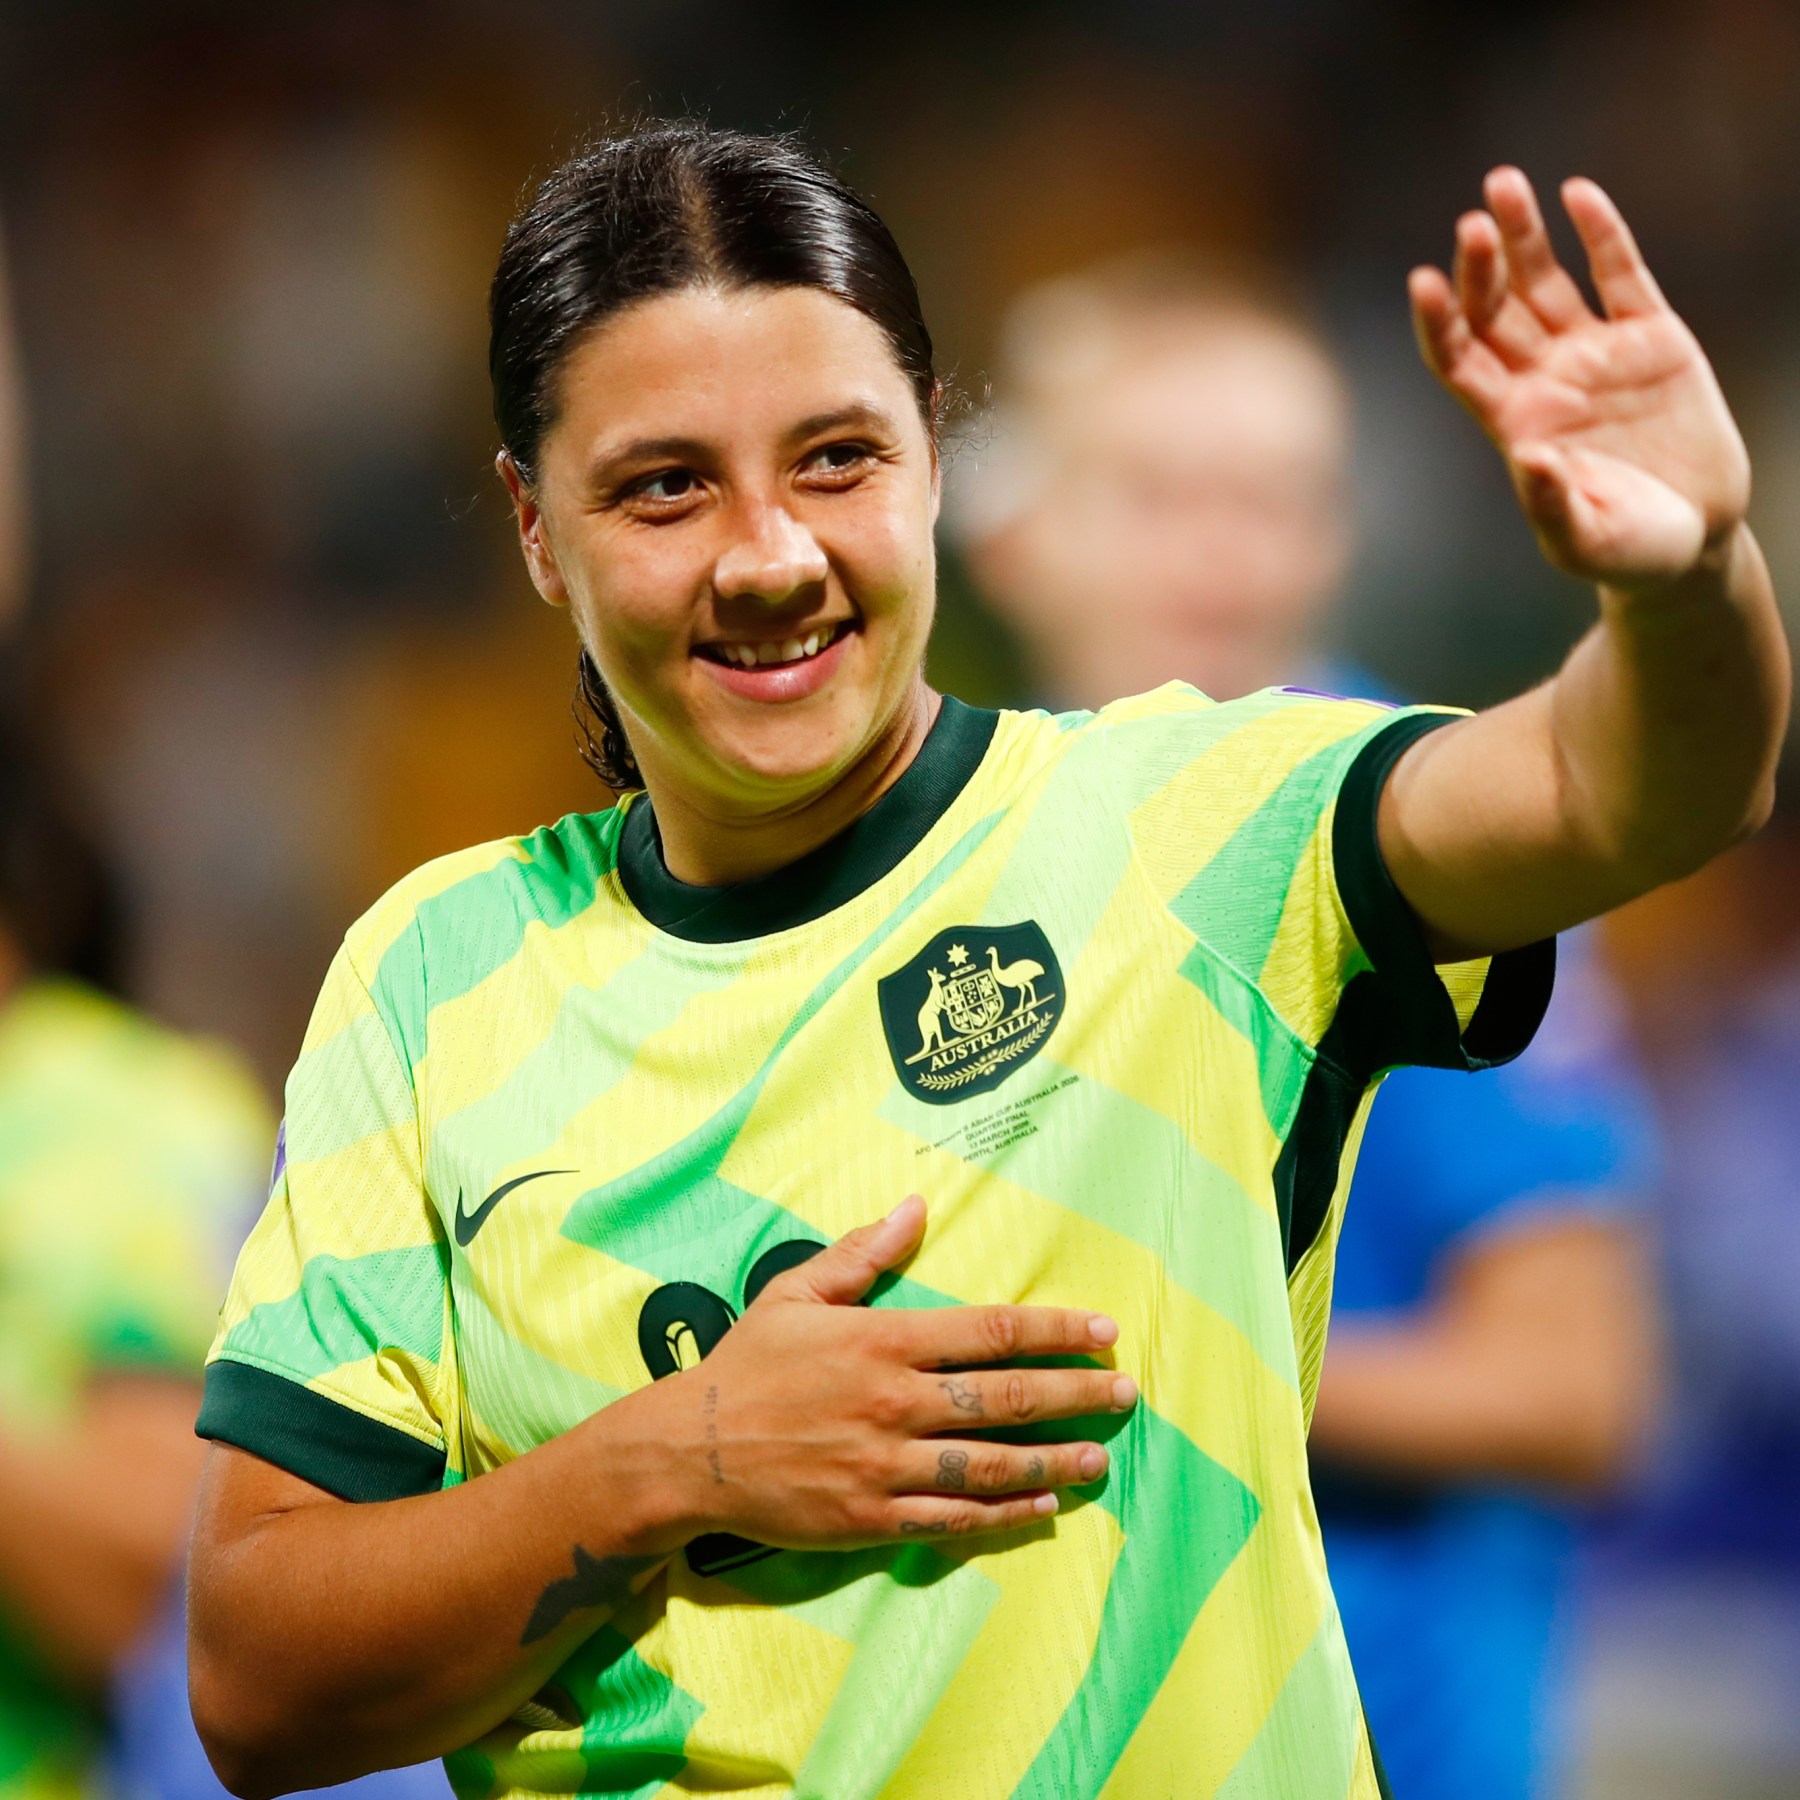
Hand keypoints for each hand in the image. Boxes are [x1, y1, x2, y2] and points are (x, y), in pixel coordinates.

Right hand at [647, 1195, 1133, 1548]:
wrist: (690, 1451)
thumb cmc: (748, 1365)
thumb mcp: (796, 1293)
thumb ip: (861, 1253)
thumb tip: (914, 1207)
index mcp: (883, 1341)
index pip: (990, 1332)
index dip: (1056, 1331)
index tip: (1104, 1332)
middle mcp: (895, 1401)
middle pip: (1004, 1397)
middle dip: (1074, 1394)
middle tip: (1126, 1394)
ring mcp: (885, 1465)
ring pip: (989, 1464)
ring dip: (1052, 1459)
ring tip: (1100, 1457)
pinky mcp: (871, 1518)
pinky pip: (953, 1520)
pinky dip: (1004, 1514)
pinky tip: (1044, 1507)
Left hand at [1411, 166, 1749, 594]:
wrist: (1695, 539)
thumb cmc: (1626, 551)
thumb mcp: (1584, 540)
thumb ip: (1550, 505)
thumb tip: (1526, 458)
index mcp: (1514, 421)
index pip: (1458, 360)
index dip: (1438, 322)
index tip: (1422, 283)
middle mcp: (1544, 378)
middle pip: (1495, 310)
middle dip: (1481, 266)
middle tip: (1472, 224)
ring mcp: (1595, 353)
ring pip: (1547, 281)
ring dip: (1525, 235)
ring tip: (1504, 184)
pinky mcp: (1653, 337)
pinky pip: (1621, 275)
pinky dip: (1602, 234)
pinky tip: (1579, 194)